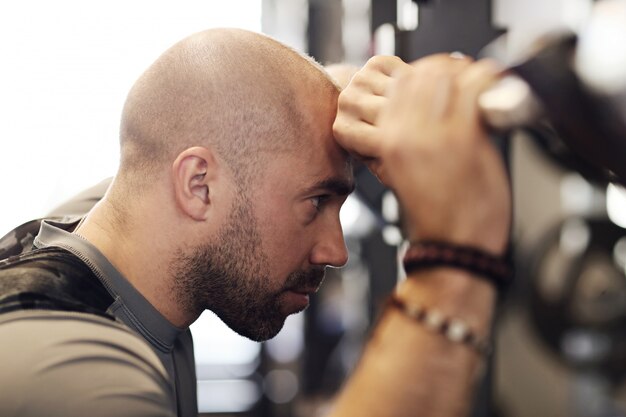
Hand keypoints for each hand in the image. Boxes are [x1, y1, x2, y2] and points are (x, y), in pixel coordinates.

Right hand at [333, 54, 510, 254]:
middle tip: (447, 76)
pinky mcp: (462, 139)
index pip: (368, 87)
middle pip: (402, 75)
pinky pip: (469, 87)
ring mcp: (429, 136)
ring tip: (468, 81)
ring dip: (452, 70)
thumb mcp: (402, 175)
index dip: (398, 74)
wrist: (457, 250)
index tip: (418, 76)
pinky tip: (487, 85)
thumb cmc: (437, 218)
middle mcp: (398, 136)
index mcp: (381, 145)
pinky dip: (482, 79)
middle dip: (424, 68)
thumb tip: (412, 106)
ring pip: (431, 73)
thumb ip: (398, 139)